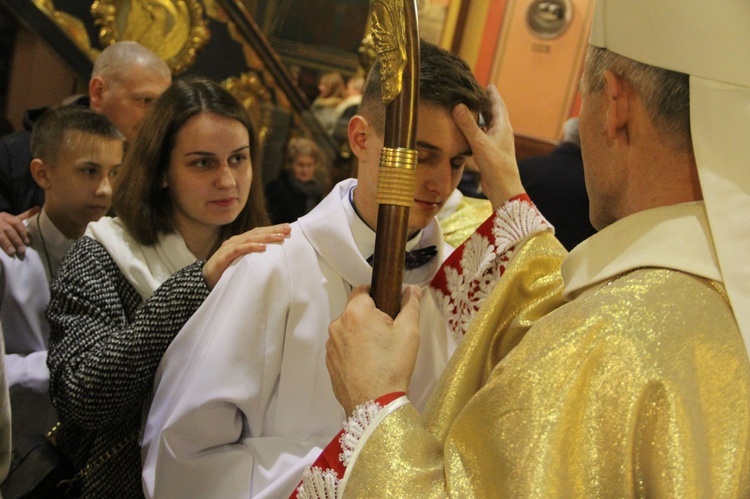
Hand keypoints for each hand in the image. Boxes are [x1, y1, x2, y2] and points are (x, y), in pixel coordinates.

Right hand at [0, 206, 39, 255]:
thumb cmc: (2, 224)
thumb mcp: (12, 219)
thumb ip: (24, 216)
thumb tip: (39, 208)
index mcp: (5, 216)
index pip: (16, 223)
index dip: (23, 232)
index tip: (28, 242)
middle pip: (8, 230)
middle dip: (16, 240)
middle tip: (22, 250)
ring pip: (0, 236)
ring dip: (6, 244)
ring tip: (12, 252)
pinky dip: (0, 246)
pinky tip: (1, 252)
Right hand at [202, 223, 290, 288]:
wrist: (203, 280)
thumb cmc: (225, 271)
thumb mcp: (243, 263)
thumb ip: (254, 258)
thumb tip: (274, 258)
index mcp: (240, 241)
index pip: (259, 232)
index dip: (273, 229)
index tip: (288, 228)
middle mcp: (235, 241)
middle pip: (257, 233)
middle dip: (273, 230)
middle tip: (288, 229)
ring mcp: (229, 247)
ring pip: (250, 239)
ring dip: (266, 237)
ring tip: (279, 237)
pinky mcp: (224, 256)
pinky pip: (239, 250)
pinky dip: (251, 247)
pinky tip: (262, 247)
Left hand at [326, 285, 421, 414]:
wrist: (375, 404)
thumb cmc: (392, 367)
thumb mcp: (408, 332)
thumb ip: (411, 305)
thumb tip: (413, 290)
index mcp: (355, 313)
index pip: (362, 290)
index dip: (377, 296)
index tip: (388, 309)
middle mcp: (337, 325)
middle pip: (355, 311)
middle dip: (370, 318)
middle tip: (388, 335)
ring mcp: (331, 345)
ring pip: (348, 329)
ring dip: (360, 334)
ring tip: (378, 353)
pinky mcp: (330, 362)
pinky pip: (343, 347)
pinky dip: (353, 350)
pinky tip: (368, 364)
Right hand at [453, 84, 524, 209]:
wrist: (503, 188)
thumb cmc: (496, 165)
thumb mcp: (480, 143)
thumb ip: (468, 125)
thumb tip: (457, 105)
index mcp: (502, 127)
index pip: (498, 105)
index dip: (492, 94)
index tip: (488, 85)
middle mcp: (500, 133)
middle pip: (493, 114)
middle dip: (486, 103)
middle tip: (475, 93)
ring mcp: (496, 143)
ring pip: (488, 125)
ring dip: (480, 117)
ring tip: (470, 108)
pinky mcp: (490, 153)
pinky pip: (483, 136)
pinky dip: (476, 130)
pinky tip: (468, 132)